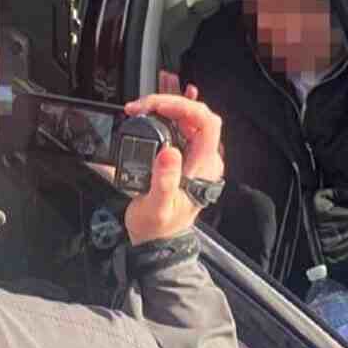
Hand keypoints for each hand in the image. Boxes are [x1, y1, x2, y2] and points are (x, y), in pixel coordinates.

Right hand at [123, 88, 222, 245]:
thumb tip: (169, 153)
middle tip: (142, 106)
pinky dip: (171, 114)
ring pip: (190, 119)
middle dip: (170, 103)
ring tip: (144, 104)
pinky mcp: (183, 159)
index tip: (158, 106)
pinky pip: (183, 129)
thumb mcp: (157, 207)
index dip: (185, 107)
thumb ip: (165, 180)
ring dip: (168, 106)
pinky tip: (161, 107)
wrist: (157, 244)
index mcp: (203, 167)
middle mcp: (204, 160)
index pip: (206, 123)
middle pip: (197, 116)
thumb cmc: (157, 229)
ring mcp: (195, 158)